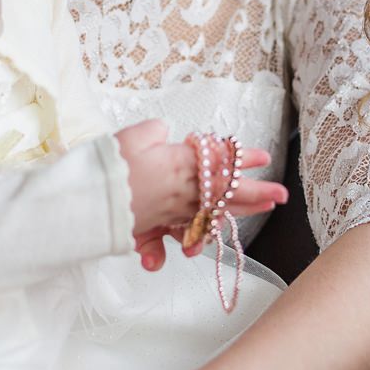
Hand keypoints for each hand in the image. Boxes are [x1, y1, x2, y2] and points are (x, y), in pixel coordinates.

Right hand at [114, 121, 285, 252]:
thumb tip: (165, 132)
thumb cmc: (109, 165)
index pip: (217, 160)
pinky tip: (212, 237)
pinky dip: (198, 236)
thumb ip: (153, 133)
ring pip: (213, 210)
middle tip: (282, 195)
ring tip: (264, 208)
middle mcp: (181, 190)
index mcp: (177, 163)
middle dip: (255, 192)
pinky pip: (185, 231)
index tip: (263, 158)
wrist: (88, 202)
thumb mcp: (133, 137)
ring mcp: (171, 211)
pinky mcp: (157, 227)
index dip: (241, 158)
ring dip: (240, 209)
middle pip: (225, 191)